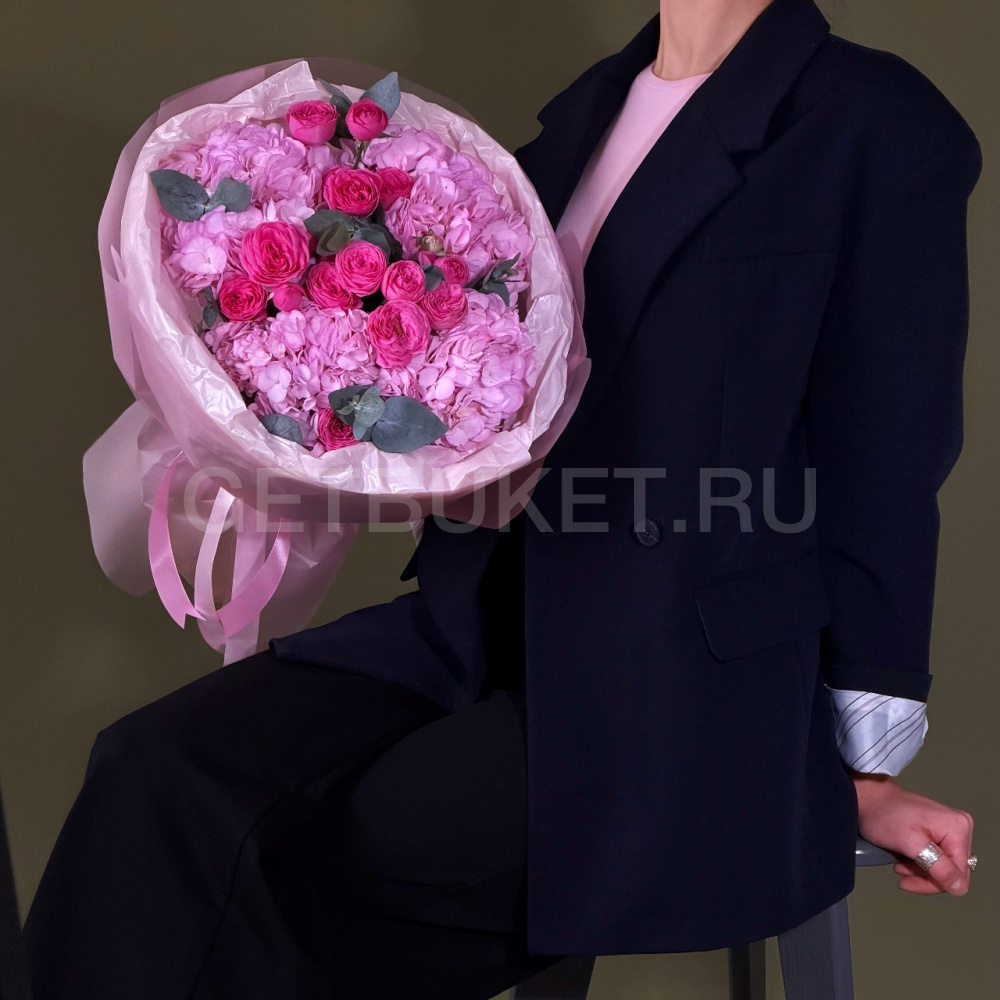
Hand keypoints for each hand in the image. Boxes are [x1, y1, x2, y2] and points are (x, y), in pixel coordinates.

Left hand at [851, 771, 974, 895]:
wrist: (868, 797)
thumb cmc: (884, 813)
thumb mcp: (910, 843)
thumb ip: (937, 866)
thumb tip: (959, 887)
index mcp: (958, 829)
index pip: (959, 875)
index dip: (935, 883)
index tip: (910, 881)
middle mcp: (959, 828)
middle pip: (952, 873)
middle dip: (925, 876)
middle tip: (901, 870)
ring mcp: (949, 830)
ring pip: (942, 868)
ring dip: (919, 870)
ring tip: (899, 861)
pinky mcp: (938, 832)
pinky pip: (935, 859)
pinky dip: (918, 862)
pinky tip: (903, 857)